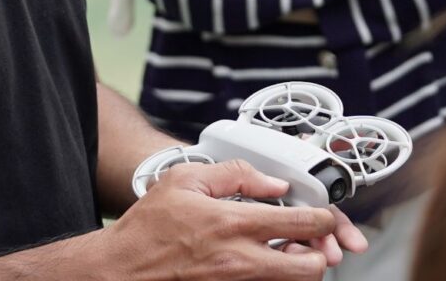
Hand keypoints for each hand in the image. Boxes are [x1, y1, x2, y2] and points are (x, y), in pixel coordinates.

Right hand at [99, 160, 365, 277]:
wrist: (121, 271)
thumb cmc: (149, 227)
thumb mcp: (185, 180)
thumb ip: (235, 174)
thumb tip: (274, 183)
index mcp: (233, 224)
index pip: (301, 224)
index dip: (324, 218)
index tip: (324, 215)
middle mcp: (240, 261)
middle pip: (309, 268)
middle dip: (318, 253)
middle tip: (310, 241)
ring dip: (296, 269)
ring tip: (285, 253)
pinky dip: (272, 278)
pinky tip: (261, 264)